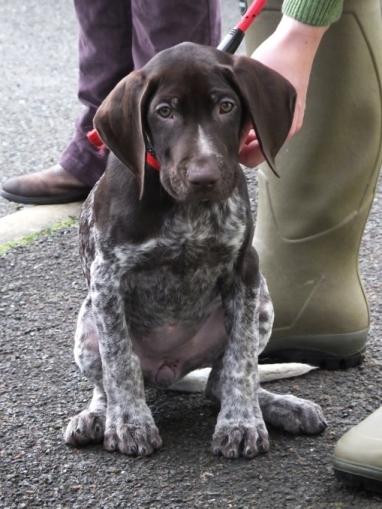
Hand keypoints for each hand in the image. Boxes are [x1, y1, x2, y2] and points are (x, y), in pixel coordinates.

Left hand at [238, 15, 327, 167]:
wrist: (295, 43)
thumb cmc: (272, 63)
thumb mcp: (250, 94)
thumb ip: (241, 122)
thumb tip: (228, 144)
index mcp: (282, 129)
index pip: (255, 158)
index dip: (238, 154)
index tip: (225, 143)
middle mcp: (289, 129)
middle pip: (260, 151)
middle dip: (243, 145)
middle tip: (226, 130)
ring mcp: (292, 121)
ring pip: (264, 140)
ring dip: (249, 135)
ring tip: (236, 120)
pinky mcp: (290, 112)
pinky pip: (270, 129)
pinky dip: (257, 127)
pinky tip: (247, 115)